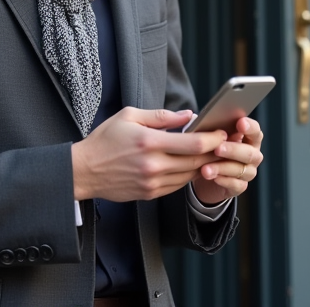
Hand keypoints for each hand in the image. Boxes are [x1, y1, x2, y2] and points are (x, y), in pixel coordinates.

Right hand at [71, 107, 225, 202]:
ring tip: (212, 154)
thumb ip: (162, 116)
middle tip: (225, 144)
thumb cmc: (105, 140)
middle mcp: (153, 165)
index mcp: (150, 142)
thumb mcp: (130, 116)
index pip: (194, 144)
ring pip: (190, 175)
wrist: (84, 171)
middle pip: (197, 161)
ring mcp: (152, 182)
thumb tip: (188, 115)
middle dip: (215, 152)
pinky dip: (188, 175)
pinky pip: (178, 185)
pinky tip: (191, 165)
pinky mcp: (150, 194)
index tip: (221, 132)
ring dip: (204, 165)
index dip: (214, 139)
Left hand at [191, 116, 263, 203]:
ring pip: (241, 169)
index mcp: (248, 138)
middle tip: (217, 148)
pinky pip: (236, 184)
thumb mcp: (208, 137)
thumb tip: (196, 119)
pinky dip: (224, 181)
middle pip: (250, 152)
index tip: (240, 123)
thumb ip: (208, 127)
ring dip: (222, 167)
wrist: (205, 176)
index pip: (255, 131)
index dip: (250, 127)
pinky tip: (213, 177)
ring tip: (206, 168)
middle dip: (233, 150)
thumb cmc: (210, 150)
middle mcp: (252, 155)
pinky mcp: (240, 187)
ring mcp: (248, 172)